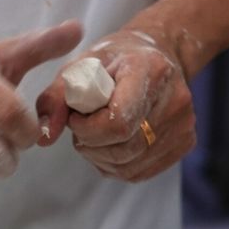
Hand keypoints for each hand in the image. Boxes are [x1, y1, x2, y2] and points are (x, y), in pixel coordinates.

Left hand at [36, 29, 195, 182]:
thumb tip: (44, 137)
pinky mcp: (185, 142)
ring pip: (129, 166)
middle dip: (91, 145)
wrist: (155, 56)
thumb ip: (56, 98)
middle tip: (82, 128)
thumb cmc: (113, 61)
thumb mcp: (79, 67)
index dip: (88, 130)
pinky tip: (111, 144)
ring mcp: (183, 124)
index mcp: (150, 71)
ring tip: (96, 134)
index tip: (76, 118)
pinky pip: (139, 172)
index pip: (118, 123)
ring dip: (101, 157)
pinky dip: (116, 165)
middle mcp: (174, 99)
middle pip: (123, 149)